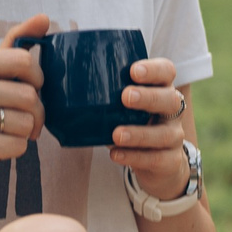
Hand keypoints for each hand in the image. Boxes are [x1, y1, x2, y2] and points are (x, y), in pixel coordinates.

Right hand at [0, 15, 48, 204]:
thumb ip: (11, 47)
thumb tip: (44, 17)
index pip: (23, 60)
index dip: (35, 79)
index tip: (25, 89)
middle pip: (30, 94)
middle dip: (34, 112)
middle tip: (18, 120)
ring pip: (28, 121)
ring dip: (23, 133)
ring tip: (1, 134)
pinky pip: (20, 144)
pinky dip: (15, 150)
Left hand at [113, 56, 195, 202]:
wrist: (158, 161)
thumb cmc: (133, 122)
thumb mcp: (122, 105)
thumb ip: (102, 91)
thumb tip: (57, 74)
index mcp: (161, 88)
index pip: (167, 72)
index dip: (154, 70)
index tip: (133, 70)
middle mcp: (172, 111)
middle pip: (170, 99)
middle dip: (148, 97)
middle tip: (125, 97)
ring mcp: (174, 136)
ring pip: (164, 133)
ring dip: (139, 133)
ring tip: (116, 134)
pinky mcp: (170, 161)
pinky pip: (155, 159)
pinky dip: (134, 157)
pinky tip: (115, 154)